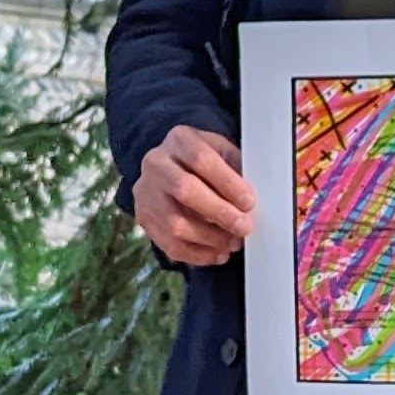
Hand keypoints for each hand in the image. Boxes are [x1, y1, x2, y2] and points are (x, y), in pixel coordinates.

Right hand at [134, 126, 256, 267]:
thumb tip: (250, 200)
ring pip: (174, 222)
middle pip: (185, 190)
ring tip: (233, 243)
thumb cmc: (203, 162)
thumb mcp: (220, 152)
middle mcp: (156, 163)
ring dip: (210, 238)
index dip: (227, 183)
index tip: (249, 202)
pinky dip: (197, 254)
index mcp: (179, 140)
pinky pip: (168, 244)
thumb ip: (236, 169)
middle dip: (219, 212)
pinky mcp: (144, 218)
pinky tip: (217, 253)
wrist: (170, 168)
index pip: (201, 160)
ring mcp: (145, 193)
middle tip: (244, 226)